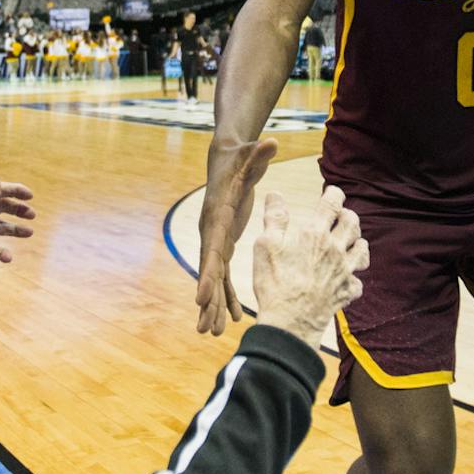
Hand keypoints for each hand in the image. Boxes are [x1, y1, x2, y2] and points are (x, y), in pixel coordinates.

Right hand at [194, 137, 276, 334]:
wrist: (225, 160)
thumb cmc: (237, 159)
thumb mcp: (248, 156)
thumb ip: (258, 152)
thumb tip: (272, 141)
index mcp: (216, 219)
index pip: (211, 251)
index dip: (207, 275)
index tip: (202, 299)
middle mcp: (212, 234)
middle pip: (209, 272)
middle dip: (208, 301)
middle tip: (206, 328)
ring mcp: (217, 241)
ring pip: (215, 279)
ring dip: (215, 305)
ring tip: (212, 332)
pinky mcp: (225, 244)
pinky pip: (225, 274)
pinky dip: (227, 295)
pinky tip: (232, 316)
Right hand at [251, 187, 367, 348]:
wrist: (290, 321)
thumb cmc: (275, 282)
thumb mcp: (266, 245)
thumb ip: (274, 218)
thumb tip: (275, 194)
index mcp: (315, 234)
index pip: (332, 204)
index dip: (334, 194)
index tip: (333, 192)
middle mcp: (335, 249)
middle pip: (353, 224)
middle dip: (349, 216)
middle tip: (342, 216)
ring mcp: (344, 271)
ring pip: (362, 250)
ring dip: (358, 243)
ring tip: (351, 242)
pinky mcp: (346, 292)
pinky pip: (358, 282)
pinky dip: (354, 279)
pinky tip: (347, 279)